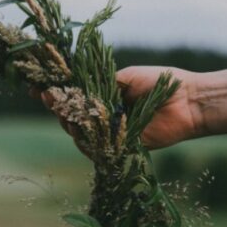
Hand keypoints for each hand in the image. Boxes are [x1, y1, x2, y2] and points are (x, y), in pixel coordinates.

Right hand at [32, 65, 202, 151]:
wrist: (188, 101)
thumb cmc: (160, 83)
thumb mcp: (126, 77)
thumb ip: (101, 83)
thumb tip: (74, 86)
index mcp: (106, 97)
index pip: (75, 98)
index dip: (57, 95)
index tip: (39, 88)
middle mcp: (107, 116)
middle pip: (73, 118)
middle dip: (59, 108)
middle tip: (50, 98)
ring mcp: (113, 133)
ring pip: (82, 134)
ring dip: (70, 124)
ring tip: (65, 112)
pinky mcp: (123, 148)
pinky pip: (99, 149)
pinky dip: (87, 142)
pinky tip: (80, 130)